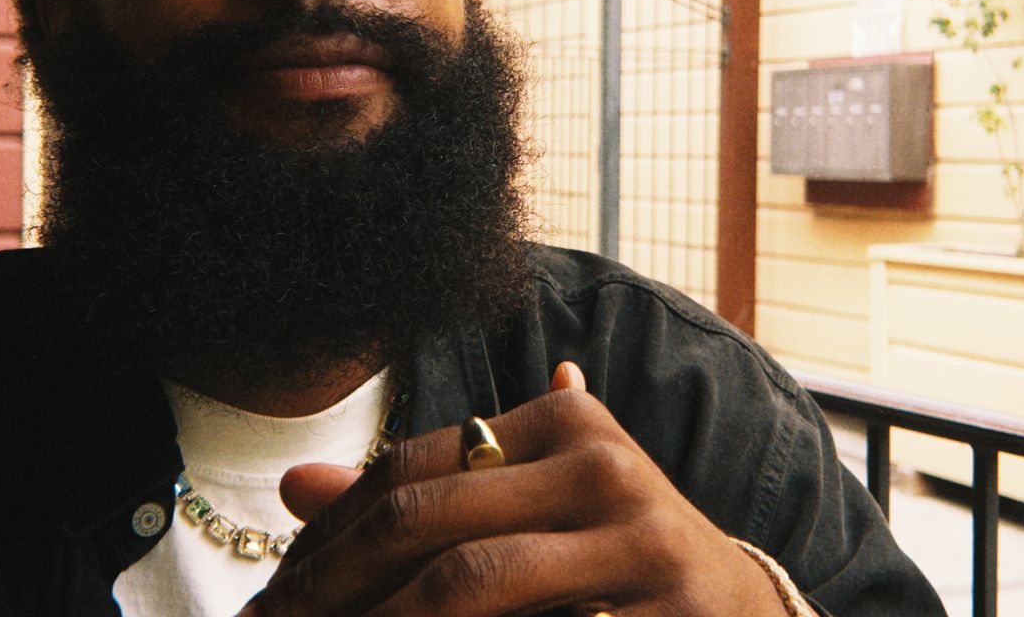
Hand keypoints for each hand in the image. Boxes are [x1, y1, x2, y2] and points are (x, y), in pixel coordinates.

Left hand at [237, 362, 783, 616]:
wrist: (749, 616)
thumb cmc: (620, 564)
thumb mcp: (536, 509)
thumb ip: (432, 492)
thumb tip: (296, 485)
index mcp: (565, 425)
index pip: (415, 467)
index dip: (330, 534)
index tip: (274, 595)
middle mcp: (604, 469)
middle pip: (429, 522)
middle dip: (330, 586)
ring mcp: (638, 544)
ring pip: (469, 586)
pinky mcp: (658, 616)